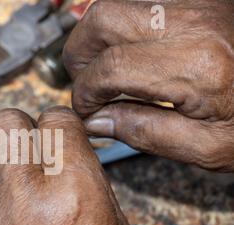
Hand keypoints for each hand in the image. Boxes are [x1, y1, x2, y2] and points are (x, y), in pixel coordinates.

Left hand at [0, 107, 141, 224]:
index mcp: (71, 192)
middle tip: (28, 142)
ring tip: (10, 180)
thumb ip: (84, 178)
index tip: (57, 127)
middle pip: (5, 122)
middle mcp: (22, 201)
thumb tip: (64, 149)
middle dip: (20, 127)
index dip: (60, 121)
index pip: (55, 119)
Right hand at [63, 0, 233, 171]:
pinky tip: (125, 49)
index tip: (86, 109)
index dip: (86, 91)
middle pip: (104, 19)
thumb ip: (144, 132)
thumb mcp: (206, 147)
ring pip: (119, 3)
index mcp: (196, 66)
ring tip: (98, 65)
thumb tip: (98, 121)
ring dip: (97, 34)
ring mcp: (199, 3)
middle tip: (82, 81)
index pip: (110, 68)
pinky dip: (122, 24)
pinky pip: (144, 1)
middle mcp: (194, 23)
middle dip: (79, 52)